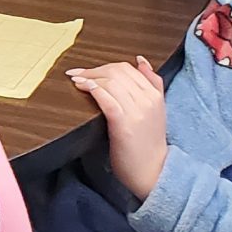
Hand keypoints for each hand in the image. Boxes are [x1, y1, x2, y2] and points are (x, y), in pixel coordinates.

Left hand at [68, 58, 169, 198]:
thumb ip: (152, 84)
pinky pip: (107, 99)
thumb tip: (141, 60)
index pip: (128, 68)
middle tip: (76, 73)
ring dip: (89, 78)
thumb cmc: (148, 143)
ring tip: (75, 80)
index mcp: (155, 95)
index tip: (87, 70)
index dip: (104, 66)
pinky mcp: (125, 124)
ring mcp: (137, 111)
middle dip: (94, 70)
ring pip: (111, 82)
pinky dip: (93, 90)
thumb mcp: (156, 110)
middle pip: (118, 72)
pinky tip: (83, 88)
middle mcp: (148, 100)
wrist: (153, 172)